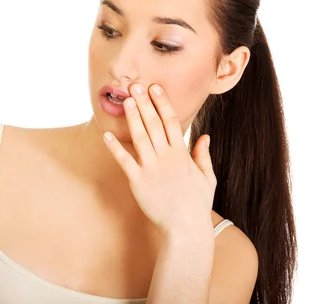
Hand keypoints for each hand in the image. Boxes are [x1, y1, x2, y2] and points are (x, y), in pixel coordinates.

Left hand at [103, 83, 215, 235]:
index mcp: (182, 154)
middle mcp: (166, 157)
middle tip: (135, 85)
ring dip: (132, 118)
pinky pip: (125, 161)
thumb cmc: (196, 204)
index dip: (162, 103)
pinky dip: (115, 148)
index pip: (171, 121)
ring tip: (125, 101)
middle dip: (145, 103)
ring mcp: (151, 168)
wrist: (185, 228)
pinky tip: (106, 135)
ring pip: (140, 137)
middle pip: (153, 124)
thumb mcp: (207, 178)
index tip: (155, 88)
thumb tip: (204, 136)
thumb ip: (203, 155)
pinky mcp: (138, 181)